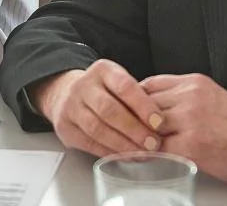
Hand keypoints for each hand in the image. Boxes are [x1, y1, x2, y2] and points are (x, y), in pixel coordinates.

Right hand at [32, 59, 164, 157]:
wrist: (66, 93)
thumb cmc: (103, 91)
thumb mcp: (119, 82)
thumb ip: (137, 97)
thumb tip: (161, 123)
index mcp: (102, 70)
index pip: (124, 86)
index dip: (143, 106)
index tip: (159, 123)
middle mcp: (83, 85)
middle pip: (109, 109)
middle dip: (134, 129)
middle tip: (153, 143)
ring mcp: (70, 106)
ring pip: (97, 129)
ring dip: (122, 145)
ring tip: (141, 154)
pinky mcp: (64, 127)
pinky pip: (88, 143)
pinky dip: (108, 152)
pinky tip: (124, 156)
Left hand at [141, 73, 226, 185]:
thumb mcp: (211, 97)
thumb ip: (184, 97)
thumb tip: (156, 105)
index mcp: (195, 83)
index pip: (151, 83)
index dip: (138, 100)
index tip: (133, 110)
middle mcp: (190, 96)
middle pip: (146, 103)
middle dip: (137, 120)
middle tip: (132, 132)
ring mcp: (190, 118)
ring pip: (149, 125)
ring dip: (143, 137)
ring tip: (140, 146)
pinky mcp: (191, 143)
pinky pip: (158, 148)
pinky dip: (150, 154)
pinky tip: (151, 158)